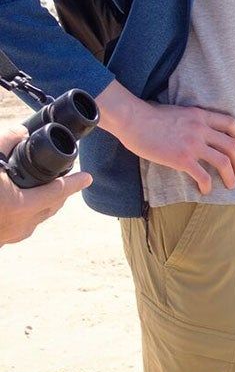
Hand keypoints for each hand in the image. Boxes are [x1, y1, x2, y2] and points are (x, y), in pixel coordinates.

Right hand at [1, 125, 90, 245]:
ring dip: (46, 203)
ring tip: (48, 190)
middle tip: (69, 178)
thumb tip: (20, 131)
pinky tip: (21, 205)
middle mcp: (20, 224)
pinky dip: (29, 212)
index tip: (88, 177)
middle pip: (51, 206)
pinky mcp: (0, 240)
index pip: (58, 191)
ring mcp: (10, 236)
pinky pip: (23, 225)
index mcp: (20, 205)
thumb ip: (4, 142)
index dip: (75, 182)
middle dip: (62, 193)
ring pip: (38, 218)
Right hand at [96, 83, 234, 194]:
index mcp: (200, 115)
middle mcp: (201, 129)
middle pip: (232, 146)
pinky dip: (208, 186)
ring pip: (223, 162)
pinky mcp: (182, 159)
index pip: (231, 124)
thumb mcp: (179, 112)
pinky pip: (203, 175)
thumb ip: (192, 121)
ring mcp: (192, 144)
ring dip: (230, 176)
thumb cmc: (149, 116)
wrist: (133, 119)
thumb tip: (198, 132)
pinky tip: (205, 191)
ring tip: (231, 185)